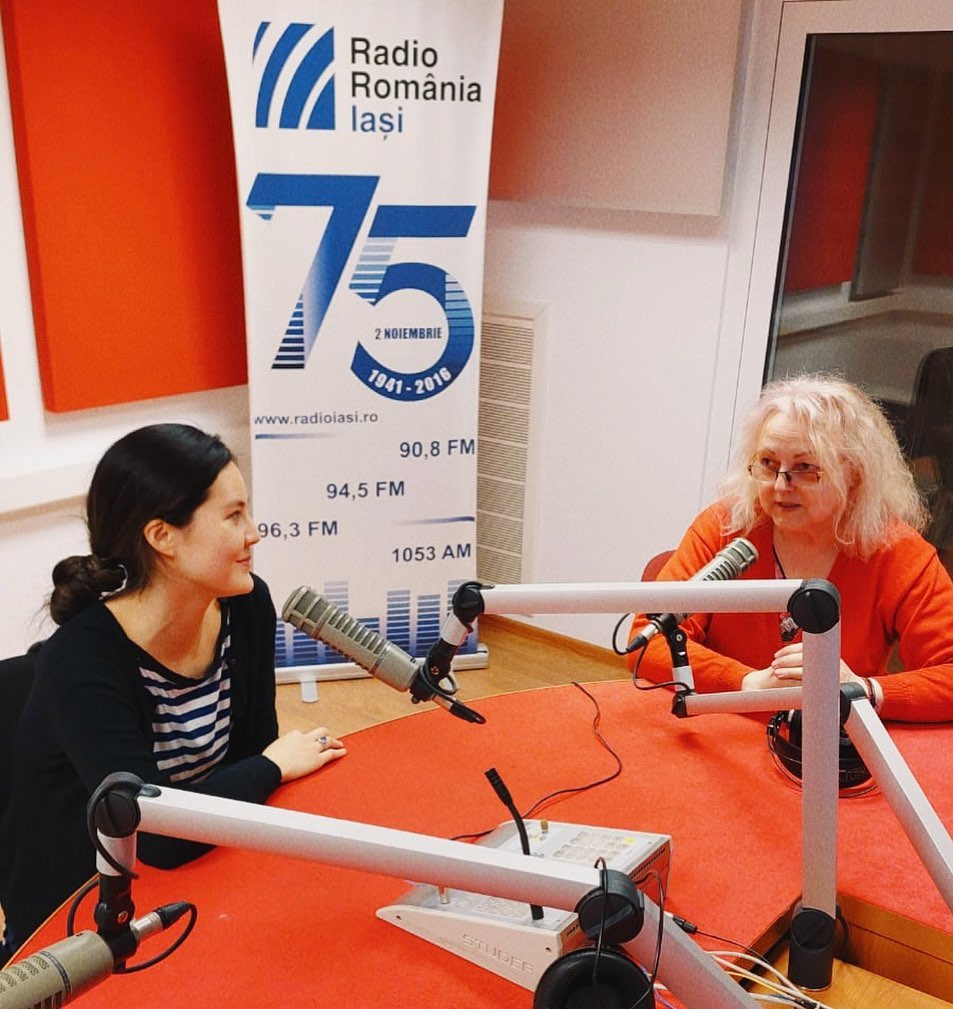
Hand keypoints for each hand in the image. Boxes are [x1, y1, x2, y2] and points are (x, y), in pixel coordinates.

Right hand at [263, 726, 346, 782]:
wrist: (272, 766)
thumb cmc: (269, 761)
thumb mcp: (274, 749)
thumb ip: (281, 749)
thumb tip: (278, 753)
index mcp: (294, 734)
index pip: (303, 734)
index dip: (306, 739)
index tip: (307, 743)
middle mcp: (305, 738)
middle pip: (320, 732)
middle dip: (326, 734)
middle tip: (330, 737)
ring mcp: (312, 748)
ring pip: (328, 741)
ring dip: (335, 742)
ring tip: (340, 744)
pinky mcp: (317, 759)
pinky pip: (331, 754)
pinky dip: (338, 752)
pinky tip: (343, 752)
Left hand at [742, 643, 862, 690]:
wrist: (857, 691)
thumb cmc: (839, 678)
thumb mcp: (827, 662)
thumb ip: (813, 659)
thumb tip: (790, 656)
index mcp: (826, 653)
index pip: (804, 647)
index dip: (789, 650)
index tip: (777, 654)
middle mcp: (828, 660)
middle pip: (803, 656)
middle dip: (786, 659)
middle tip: (774, 663)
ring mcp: (829, 672)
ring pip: (806, 668)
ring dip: (789, 670)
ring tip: (777, 672)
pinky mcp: (830, 684)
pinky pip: (812, 682)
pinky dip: (799, 682)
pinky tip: (790, 683)